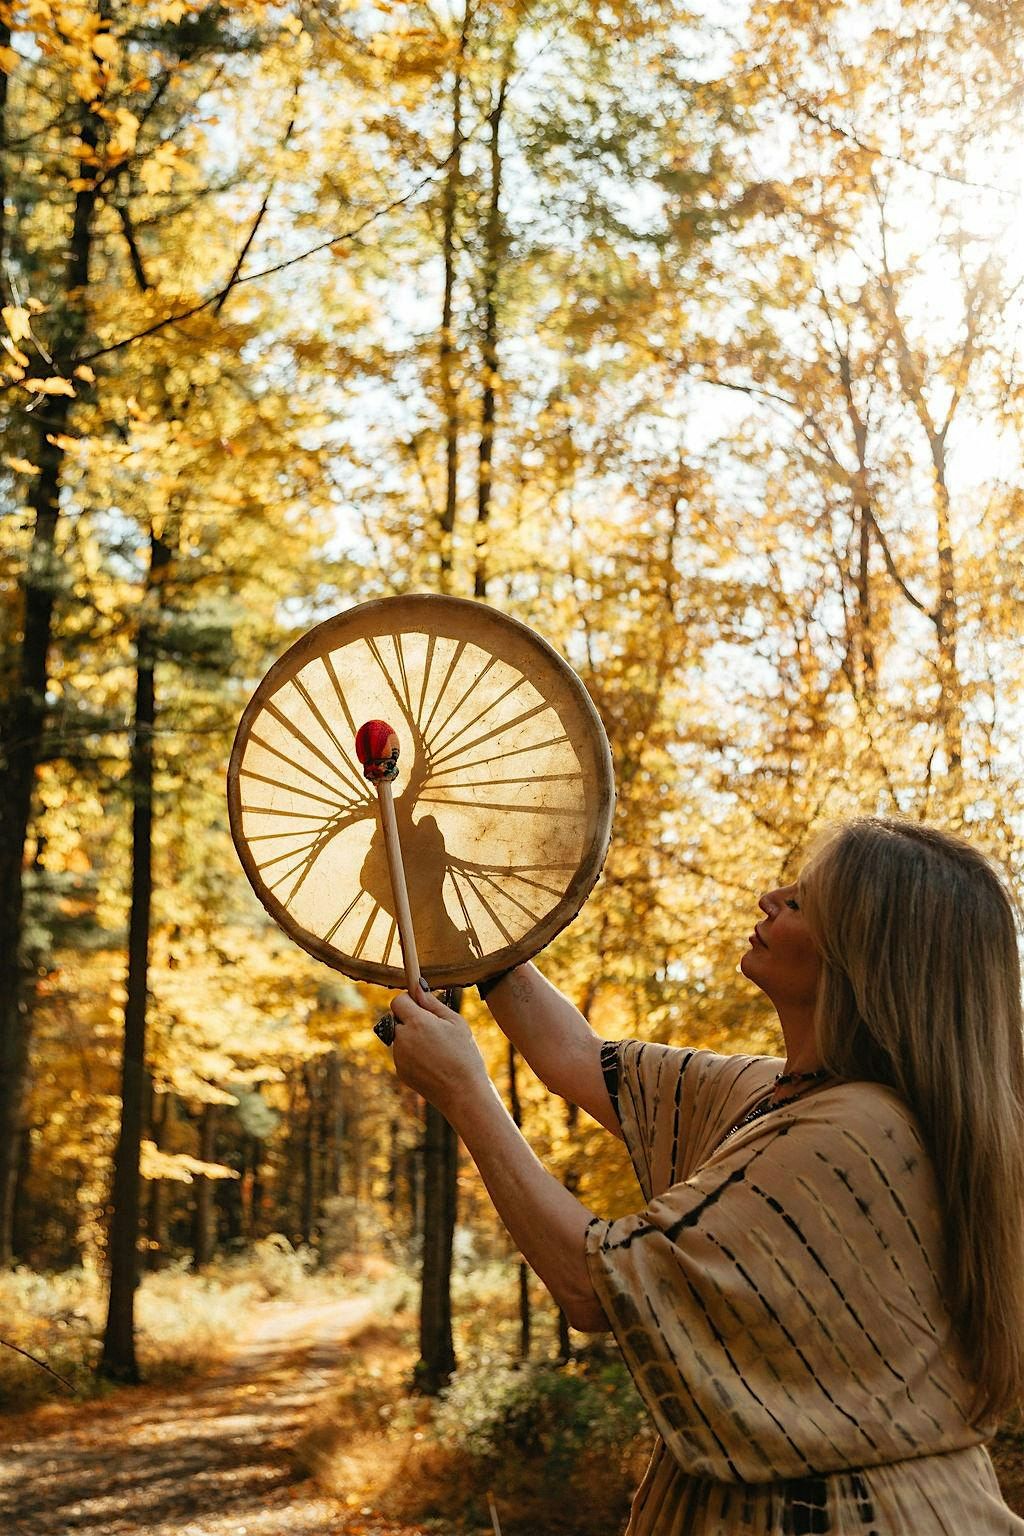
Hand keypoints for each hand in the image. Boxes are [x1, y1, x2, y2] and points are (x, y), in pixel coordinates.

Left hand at [389, 986, 488, 1114]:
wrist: (463, 1093)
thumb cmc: (465, 1054)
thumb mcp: (456, 1023)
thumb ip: (432, 1003)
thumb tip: (417, 987)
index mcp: (417, 1022)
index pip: (398, 1001)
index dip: (409, 1000)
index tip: (421, 1005)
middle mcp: (403, 1038)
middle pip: (396, 1018)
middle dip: (410, 1019)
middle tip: (433, 1028)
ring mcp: (399, 1057)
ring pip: (400, 1037)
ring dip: (412, 1037)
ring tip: (437, 1049)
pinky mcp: (400, 1071)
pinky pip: (403, 1054)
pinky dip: (413, 1054)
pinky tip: (433, 1062)